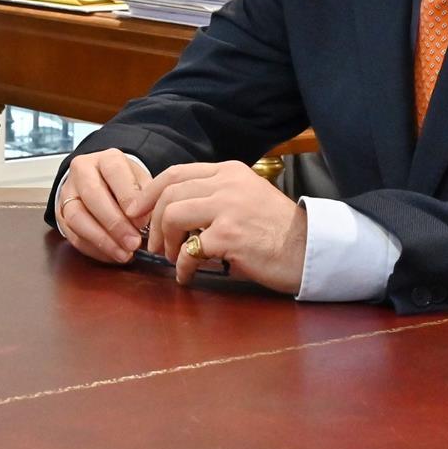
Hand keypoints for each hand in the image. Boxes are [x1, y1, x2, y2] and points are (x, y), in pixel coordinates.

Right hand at [55, 149, 152, 263]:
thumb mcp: (140, 181)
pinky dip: (94, 249)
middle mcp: (82, 172)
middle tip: (134, 243)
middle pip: (92, 195)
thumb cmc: (124, 184)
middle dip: (115, 223)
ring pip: (77, 217)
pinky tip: (112, 255)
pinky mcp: (61, 215)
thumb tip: (146, 219)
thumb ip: (145, 196)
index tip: (141, 219)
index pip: (114, 172)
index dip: (127, 196)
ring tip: (123, 254)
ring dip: (102, 240)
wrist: (101, 183)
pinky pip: (73, 235)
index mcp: (105, 159)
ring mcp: (68, 193)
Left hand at [126, 161, 307, 293]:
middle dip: (153, 221)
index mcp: (230, 172)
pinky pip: (189, 250)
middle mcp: (227, 184)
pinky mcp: (229, 236)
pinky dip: (182, 267)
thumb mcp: (247, 197)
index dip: (149, 192)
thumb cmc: (278, 230)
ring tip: (172, 259)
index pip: (175, 173)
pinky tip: (187, 276)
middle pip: (169, 194)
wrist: (311, 250)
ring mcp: (228, 208)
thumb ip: (215, 196)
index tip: (137, 212)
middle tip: (153, 245)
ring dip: (165, 242)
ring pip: (172, 216)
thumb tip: (174, 211)